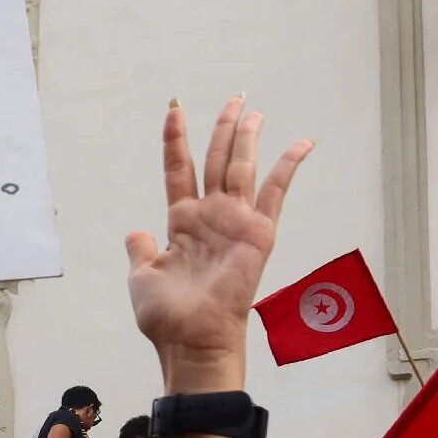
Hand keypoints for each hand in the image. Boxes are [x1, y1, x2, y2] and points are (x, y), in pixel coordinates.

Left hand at [125, 98, 310, 391]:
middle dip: (224, 128)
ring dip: (247, 136)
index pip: (179, 171)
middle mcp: (212, 217)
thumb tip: (136, 232)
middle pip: (216, 159)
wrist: (191, 340)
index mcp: (182, 223)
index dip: (176, 141)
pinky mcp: (259, 234)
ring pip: (242, 166)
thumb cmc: (167, 317)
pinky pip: (277, 192)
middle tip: (235, 98)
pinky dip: (289, 166)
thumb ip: (141, 250)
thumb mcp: (143, 277)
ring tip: (252, 109)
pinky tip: (302, 142)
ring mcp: (236, 222)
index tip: (174, 110)